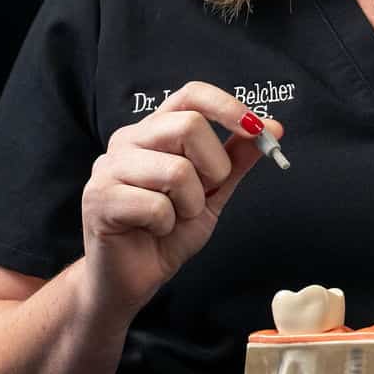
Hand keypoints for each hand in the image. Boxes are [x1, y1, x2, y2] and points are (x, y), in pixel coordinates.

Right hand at [79, 81, 281, 316]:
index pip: (191, 95)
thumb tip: (274, 128)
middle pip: (188, 126)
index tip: (256, 130)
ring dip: (189, 205)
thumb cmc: (166, 233)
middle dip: (213, 169)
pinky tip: (151, 231)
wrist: (130, 279)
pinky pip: (156, 206)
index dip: (226, 106)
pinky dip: (166, 226)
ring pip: (176, 170)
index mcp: (154, 131)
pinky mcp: (99, 199)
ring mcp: (108, 167)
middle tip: (200, 197)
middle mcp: (127, 139)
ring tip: (173, 218)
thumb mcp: (212, 194)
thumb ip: (236, 160)